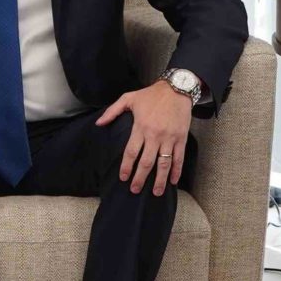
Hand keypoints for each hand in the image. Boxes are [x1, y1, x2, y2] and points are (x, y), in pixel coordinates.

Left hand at [98, 79, 193, 195]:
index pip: (131, 152)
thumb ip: (112, 111)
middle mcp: (155, 135)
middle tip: (135, 190)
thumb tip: (99, 123)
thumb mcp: (128, 98)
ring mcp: (169, 138)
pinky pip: (179, 158)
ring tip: (155, 193)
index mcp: (140, 127)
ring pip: (164, 164)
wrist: (177, 88)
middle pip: (146, 162)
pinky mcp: (181, 138)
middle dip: (140, 178)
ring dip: (160, 180)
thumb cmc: (151, 94)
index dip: (126, 167)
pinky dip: (177, 171)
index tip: (123, 178)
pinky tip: (174, 181)